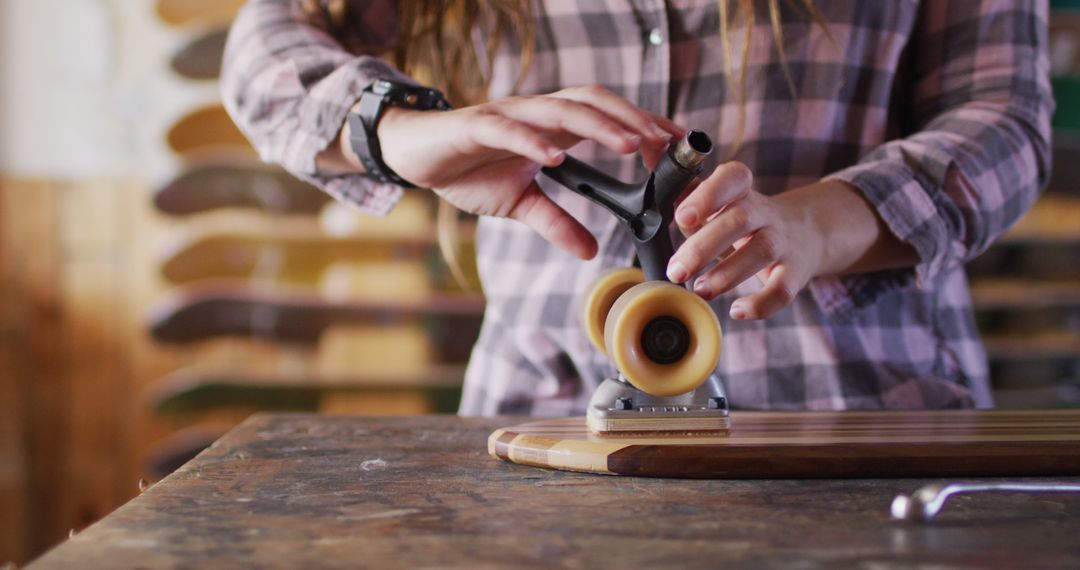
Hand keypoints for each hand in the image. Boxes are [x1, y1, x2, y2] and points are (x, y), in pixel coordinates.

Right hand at [367, 86, 683, 259]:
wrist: (416, 155)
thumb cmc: (469, 171)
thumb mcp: (519, 204)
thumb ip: (556, 223)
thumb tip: (590, 251)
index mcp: (552, 129)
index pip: (606, 117)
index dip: (642, 125)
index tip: (678, 147)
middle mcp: (535, 114)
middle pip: (592, 103)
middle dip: (632, 119)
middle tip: (666, 144)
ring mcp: (507, 116)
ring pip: (560, 109)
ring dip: (598, 124)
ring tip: (630, 142)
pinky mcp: (475, 126)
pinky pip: (509, 129)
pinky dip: (533, 140)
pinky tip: (555, 154)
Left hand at [666, 164, 915, 319]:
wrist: (806, 232)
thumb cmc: (744, 220)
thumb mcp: (719, 204)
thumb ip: (688, 200)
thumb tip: (655, 201)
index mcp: (741, 190)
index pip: (731, 178)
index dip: (707, 195)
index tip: (683, 217)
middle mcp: (764, 212)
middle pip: (740, 219)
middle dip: (702, 247)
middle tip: (676, 271)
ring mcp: (783, 241)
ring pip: (761, 252)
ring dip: (726, 275)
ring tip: (700, 290)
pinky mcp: (795, 272)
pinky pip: (783, 289)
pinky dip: (761, 304)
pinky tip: (737, 311)